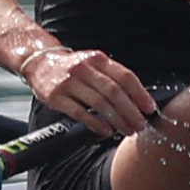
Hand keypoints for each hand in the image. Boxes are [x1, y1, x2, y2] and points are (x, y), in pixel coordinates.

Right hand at [19, 45, 156, 136]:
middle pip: (113, 91)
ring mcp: (68, 81)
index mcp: (97, 58)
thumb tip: (138, 100)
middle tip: (140, 125)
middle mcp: (83, 67)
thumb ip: (112, 77)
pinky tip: (105, 131)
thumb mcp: (93, 64)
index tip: (149, 109)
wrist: (39, 63)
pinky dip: (95, 123)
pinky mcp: (56, 96)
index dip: (139, 94)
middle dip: (130, 111)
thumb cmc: (72, 68)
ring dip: (116, 119)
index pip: (124, 76)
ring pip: (99, 102)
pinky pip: (80, 112)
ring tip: (126, 130)